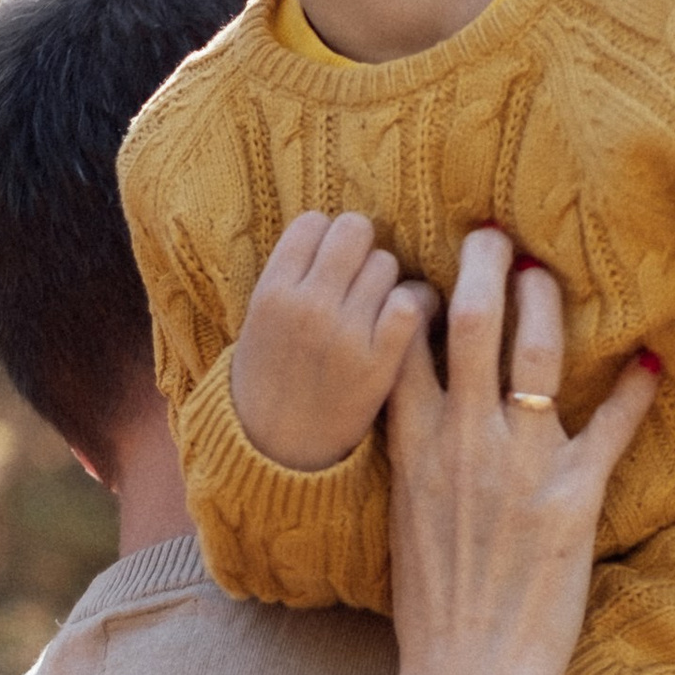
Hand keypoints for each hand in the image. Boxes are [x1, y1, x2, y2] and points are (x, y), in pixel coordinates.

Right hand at [232, 210, 435, 469]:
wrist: (275, 451)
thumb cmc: (270, 377)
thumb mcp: (261, 319)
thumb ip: (296, 273)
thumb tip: (344, 229)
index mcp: (271, 291)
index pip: (313, 223)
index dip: (326, 239)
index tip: (329, 262)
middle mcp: (307, 305)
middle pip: (355, 231)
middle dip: (360, 250)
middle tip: (357, 280)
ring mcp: (345, 333)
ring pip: (386, 264)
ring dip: (386, 280)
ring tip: (375, 308)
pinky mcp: (379, 363)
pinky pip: (410, 303)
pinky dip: (413, 305)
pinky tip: (403, 322)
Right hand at [370, 230, 659, 674]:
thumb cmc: (431, 618)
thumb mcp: (406, 530)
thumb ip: (415, 468)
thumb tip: (418, 436)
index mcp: (412, 451)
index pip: (403, 346)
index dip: (414, 295)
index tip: (425, 268)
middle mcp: (463, 443)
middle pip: (471, 322)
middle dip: (483, 264)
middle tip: (494, 233)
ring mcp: (520, 466)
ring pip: (535, 352)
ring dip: (547, 301)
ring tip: (551, 273)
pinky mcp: (574, 498)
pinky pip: (613, 425)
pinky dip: (636, 388)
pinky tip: (651, 360)